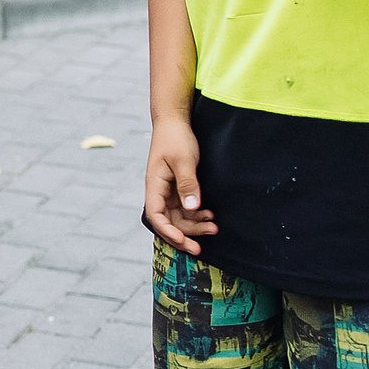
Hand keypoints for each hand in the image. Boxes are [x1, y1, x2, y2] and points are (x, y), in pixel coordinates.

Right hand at [144, 116, 214, 253]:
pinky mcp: (178, 187)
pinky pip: (186, 207)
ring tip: (213, 227)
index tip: (183, 242)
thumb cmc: (175, 137)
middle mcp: (159, 191)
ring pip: (178, 216)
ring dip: (193, 225)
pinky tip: (209, 215)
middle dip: (184, 235)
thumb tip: (192, 208)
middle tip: (201, 247)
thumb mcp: (183, 160)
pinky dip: (196, 214)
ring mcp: (168, 190)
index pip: (155, 215)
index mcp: (154, 185)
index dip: (168, 231)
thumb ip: (188, 184)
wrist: (175, 120)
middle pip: (168, 221)